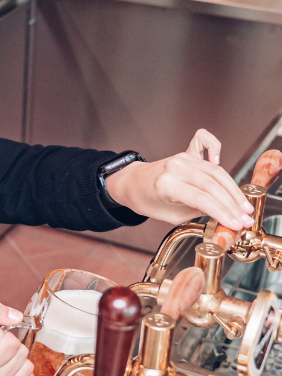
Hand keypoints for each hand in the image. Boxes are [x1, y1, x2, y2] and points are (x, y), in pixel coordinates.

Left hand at [104, 130, 252, 229]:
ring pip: (216, 172)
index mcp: (166, 185)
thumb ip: (198, 213)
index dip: (223, 212)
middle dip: (232, 204)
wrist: (131, 182)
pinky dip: (221, 161)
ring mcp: (182, 159)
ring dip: (233, 191)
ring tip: (244, 207)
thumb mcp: (170, 216)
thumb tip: (224, 216)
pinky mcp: (187, 154)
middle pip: (212, 185)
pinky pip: (210, 152)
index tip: (236, 224)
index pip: (202, 199)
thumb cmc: (146, 200)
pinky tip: (227, 177)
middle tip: (244, 218)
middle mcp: (175, 168)